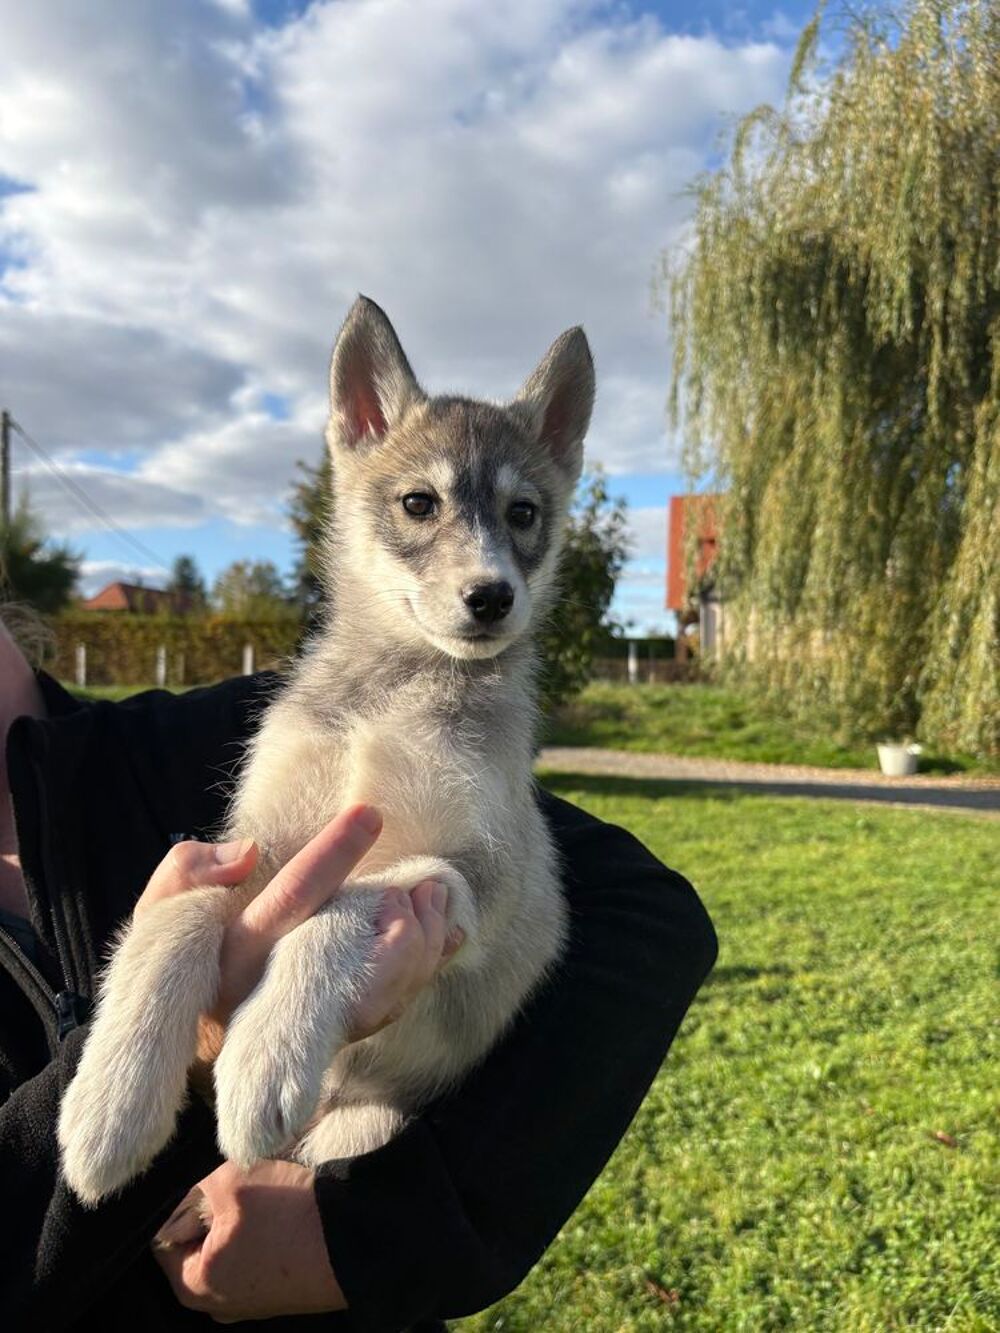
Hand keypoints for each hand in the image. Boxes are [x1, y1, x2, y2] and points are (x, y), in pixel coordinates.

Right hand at [133, 804, 462, 1062]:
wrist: (182, 1041)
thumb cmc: (176, 962)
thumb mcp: (163, 914)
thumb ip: (188, 874)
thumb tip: (244, 852)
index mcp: (242, 946)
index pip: (294, 893)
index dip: (333, 854)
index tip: (369, 813)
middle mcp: (283, 986)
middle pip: (357, 945)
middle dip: (403, 911)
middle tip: (431, 878)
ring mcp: (312, 1016)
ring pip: (385, 981)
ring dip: (423, 938)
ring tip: (439, 895)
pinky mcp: (335, 1030)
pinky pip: (393, 1001)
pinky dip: (425, 966)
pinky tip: (448, 934)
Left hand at [153, 1160, 343, 1321]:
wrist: (355, 1240)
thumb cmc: (289, 1216)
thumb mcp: (230, 1182)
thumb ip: (191, 1191)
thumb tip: (179, 1202)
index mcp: (193, 1287)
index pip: (164, 1236)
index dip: (184, 1202)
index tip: (210, 1186)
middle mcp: (216, 1305)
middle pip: (198, 1243)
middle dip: (213, 1211)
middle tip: (240, 1190)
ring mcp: (250, 1302)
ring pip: (229, 1246)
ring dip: (241, 1219)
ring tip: (266, 1201)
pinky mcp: (278, 1292)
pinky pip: (255, 1256)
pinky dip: (264, 1234)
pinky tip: (282, 1216)